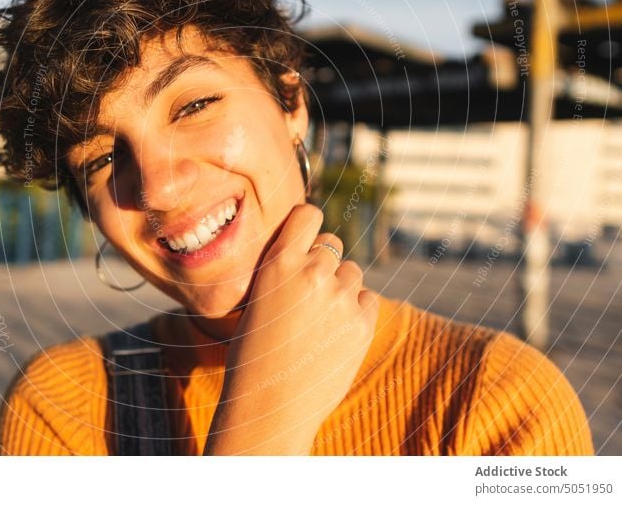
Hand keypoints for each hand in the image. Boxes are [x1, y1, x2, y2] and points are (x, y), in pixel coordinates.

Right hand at [204, 203, 378, 454]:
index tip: (306, 240)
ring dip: (341, 287)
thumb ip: (285, 272)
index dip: (308, 226)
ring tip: (319, 320)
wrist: (269, 407)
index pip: (308, 214)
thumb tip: (315, 253)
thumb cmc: (253, 356)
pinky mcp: (362, 324)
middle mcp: (313, 272)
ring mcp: (341, 298)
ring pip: (352, 272)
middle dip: (324, 261)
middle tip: (309, 292)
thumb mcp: (257, 300)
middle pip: (333, 243)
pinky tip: (335, 333)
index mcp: (279, 262)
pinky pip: (368, 299)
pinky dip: (356, 311)